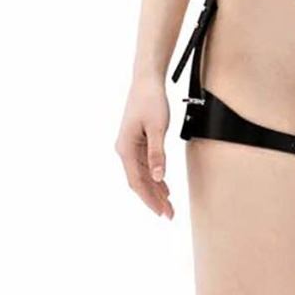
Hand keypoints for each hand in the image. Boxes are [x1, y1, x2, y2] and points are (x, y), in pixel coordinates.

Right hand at [115, 73, 174, 218]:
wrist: (146, 80)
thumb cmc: (150, 100)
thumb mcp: (157, 128)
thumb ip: (157, 153)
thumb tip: (157, 177)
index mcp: (126, 148)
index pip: (137, 182)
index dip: (149, 199)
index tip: (161, 213)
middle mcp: (125, 150)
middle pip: (139, 182)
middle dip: (154, 199)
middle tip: (169, 214)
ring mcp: (130, 146)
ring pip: (142, 175)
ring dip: (155, 190)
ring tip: (168, 205)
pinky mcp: (137, 142)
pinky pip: (145, 166)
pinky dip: (155, 177)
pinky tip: (163, 186)